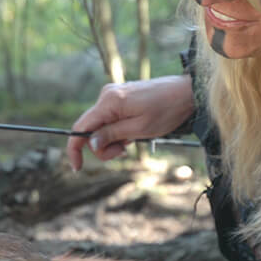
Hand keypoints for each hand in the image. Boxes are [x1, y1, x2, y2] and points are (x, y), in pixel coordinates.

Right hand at [66, 75, 194, 170]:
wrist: (185, 93)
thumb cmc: (166, 111)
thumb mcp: (139, 129)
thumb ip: (112, 135)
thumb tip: (90, 144)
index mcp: (109, 102)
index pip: (80, 128)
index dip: (75, 149)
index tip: (78, 168)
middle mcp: (106, 96)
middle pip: (90, 129)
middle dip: (102, 146)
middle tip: (124, 151)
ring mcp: (112, 95)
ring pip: (100, 126)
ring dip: (112, 140)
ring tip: (133, 140)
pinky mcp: (120, 97)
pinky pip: (110, 119)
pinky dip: (117, 131)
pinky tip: (134, 131)